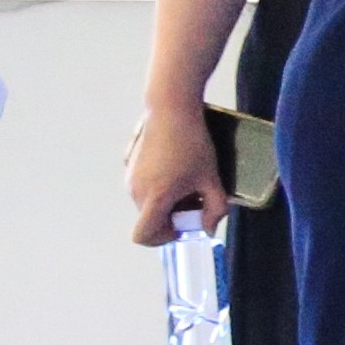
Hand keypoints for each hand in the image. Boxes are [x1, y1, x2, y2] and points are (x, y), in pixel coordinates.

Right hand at [123, 101, 229, 244]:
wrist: (170, 106)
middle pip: (151, 218)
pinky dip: (158, 185)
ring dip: (166, 200)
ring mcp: (129, 177)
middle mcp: (135, 191)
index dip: (162, 238)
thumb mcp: (211, 177)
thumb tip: (208, 229)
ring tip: (188, 179)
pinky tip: (176, 165)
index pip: (143, 236)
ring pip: (147, 202)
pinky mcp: (129, 164)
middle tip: (196, 197)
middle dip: (173, 215)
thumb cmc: (193, 142)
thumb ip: (215, 208)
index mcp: (154, 197)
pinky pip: (143, 186)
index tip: (182, 224)